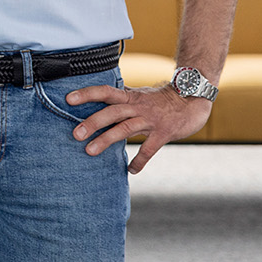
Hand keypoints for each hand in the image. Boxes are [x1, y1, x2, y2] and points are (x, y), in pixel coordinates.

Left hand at [65, 83, 211, 173]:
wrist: (192, 99)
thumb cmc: (160, 99)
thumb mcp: (138, 95)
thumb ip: (121, 100)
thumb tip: (99, 103)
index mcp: (129, 96)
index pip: (105, 91)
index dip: (87, 94)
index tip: (68, 99)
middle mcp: (137, 106)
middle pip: (111, 112)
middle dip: (92, 122)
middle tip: (75, 134)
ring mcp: (150, 119)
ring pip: (125, 128)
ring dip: (106, 140)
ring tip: (89, 151)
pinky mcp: (164, 132)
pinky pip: (149, 148)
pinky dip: (139, 160)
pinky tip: (131, 170)